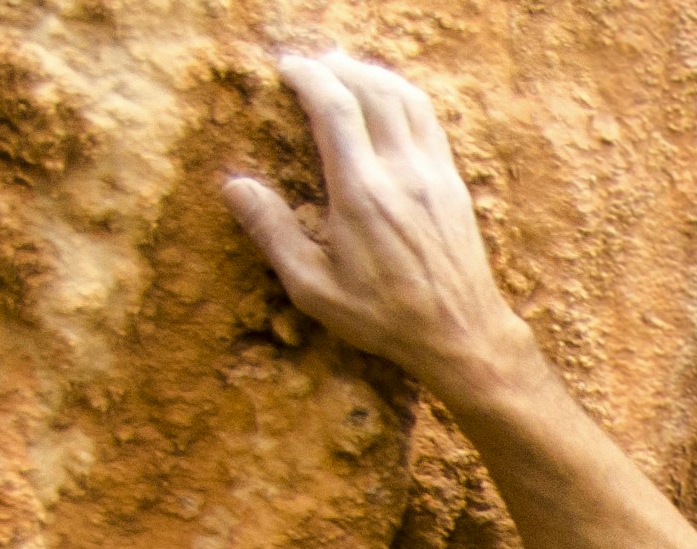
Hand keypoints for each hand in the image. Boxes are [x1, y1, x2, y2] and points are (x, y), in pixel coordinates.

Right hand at [223, 52, 531, 400]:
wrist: (462, 335)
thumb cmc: (385, 318)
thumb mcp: (315, 288)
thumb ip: (273, 234)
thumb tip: (234, 187)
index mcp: (362, 194)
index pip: (335, 106)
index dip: (307, 76)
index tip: (284, 68)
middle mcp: (401, 174)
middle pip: (370, 90)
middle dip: (336, 67)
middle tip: (309, 65)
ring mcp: (433, 174)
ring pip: (404, 97)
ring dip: (370, 75)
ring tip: (342, 70)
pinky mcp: (453, 183)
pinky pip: (428, 119)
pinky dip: (401, 95)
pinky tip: (383, 98)